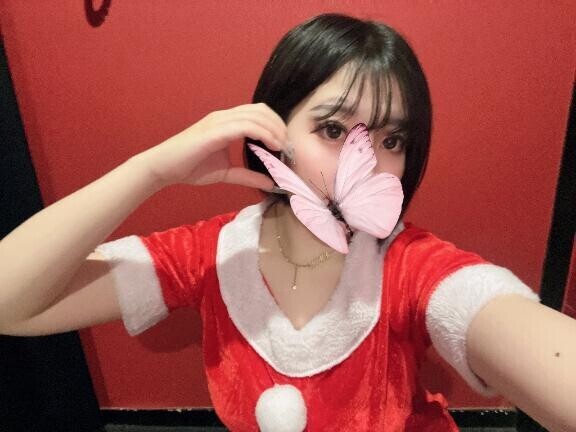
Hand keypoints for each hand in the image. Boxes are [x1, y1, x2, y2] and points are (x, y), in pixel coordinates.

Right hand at [135, 103, 286, 189]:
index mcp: (226, 122)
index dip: (275, 124)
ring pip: (256, 115)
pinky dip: (263, 133)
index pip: (258, 112)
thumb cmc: (190, 168)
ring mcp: (218, 121)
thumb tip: (270, 184)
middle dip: (279, 125)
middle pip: (261, 110)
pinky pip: (245, 126)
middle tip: (288, 145)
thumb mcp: (226, 173)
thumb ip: (247, 176)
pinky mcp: (214, 130)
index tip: (285, 144)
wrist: (163, 168)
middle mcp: (224, 116)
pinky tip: (272, 145)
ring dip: (274, 129)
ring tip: (282, 146)